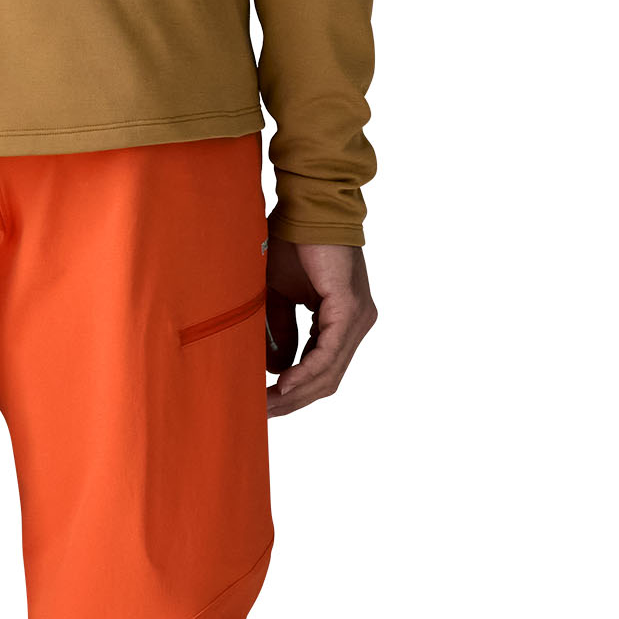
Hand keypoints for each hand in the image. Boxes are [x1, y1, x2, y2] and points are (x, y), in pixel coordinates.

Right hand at [264, 237, 376, 416]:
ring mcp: (358, 316)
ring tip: (267, 405)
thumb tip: (276, 370)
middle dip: (293, 401)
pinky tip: (283, 384)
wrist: (301, 206)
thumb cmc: (290, 244)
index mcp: (342, 319)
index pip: (322, 370)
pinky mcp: (350, 306)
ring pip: (329, 372)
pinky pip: (329, 351)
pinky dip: (306, 371)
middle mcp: (356, 321)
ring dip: (296, 393)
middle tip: (260, 413)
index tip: (263, 406)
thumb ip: (281, 333)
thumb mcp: (278, 298)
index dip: (293, 393)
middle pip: (327, 379)